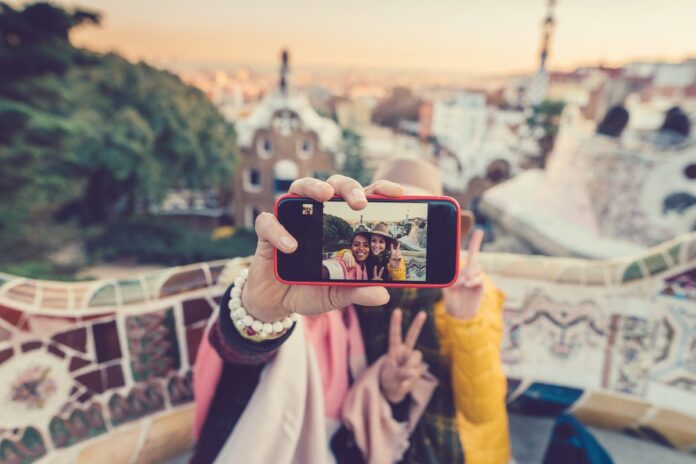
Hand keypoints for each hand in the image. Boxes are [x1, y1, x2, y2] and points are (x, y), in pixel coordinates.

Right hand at [242, 176, 403, 321]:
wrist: (276, 303)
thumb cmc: (309, 289)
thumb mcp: (336, 293)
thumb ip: (357, 291)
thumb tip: (383, 295)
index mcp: (339, 224)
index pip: (361, 197)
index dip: (379, 189)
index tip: (398, 192)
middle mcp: (316, 215)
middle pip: (333, 185)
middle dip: (348, 187)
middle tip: (359, 202)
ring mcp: (291, 220)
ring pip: (299, 188)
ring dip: (313, 186)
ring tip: (325, 196)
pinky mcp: (266, 234)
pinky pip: (268, 222)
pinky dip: (279, 231)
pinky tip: (291, 246)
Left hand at [379, 309, 427, 403]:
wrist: (395, 390)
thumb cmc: (389, 380)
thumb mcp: (391, 377)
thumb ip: (401, 374)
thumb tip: (414, 372)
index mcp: (394, 350)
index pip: (395, 335)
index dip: (395, 323)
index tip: (397, 310)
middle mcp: (404, 351)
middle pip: (412, 336)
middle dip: (417, 324)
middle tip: (423, 312)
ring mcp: (412, 359)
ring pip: (417, 356)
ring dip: (411, 366)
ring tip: (402, 377)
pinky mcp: (419, 368)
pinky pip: (418, 371)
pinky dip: (411, 379)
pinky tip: (405, 383)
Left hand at [443, 229, 484, 318]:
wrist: (460, 313)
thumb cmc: (451, 299)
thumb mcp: (447, 289)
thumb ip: (450, 282)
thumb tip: (459, 278)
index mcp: (461, 269)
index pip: (468, 253)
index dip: (474, 242)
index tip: (480, 231)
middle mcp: (469, 271)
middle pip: (475, 256)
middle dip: (475, 243)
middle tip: (475, 239)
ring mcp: (475, 277)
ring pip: (477, 267)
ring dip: (470, 273)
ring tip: (462, 282)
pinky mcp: (480, 285)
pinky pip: (479, 278)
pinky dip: (472, 281)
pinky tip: (466, 284)